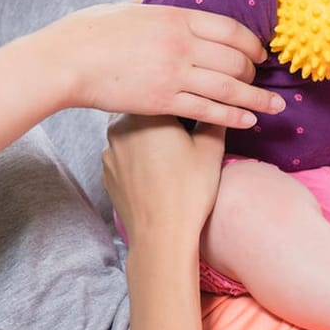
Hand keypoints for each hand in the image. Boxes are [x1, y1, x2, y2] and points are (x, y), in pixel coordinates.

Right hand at [56, 2, 283, 126]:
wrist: (66, 60)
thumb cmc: (88, 32)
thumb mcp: (125, 9)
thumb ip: (146, 5)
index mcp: (175, 17)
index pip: (230, 29)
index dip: (251, 43)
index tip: (260, 53)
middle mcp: (182, 44)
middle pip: (234, 58)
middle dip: (254, 72)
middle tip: (263, 80)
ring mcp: (174, 73)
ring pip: (229, 87)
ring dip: (256, 98)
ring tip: (275, 107)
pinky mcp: (162, 101)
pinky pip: (208, 110)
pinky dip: (233, 116)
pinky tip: (248, 121)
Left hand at [102, 114, 225, 254]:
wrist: (161, 234)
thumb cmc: (189, 189)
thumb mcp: (210, 148)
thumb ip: (215, 118)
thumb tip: (223, 105)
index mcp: (147, 112)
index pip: (163, 94)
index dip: (180, 102)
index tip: (191, 114)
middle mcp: (119, 126)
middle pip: (145, 112)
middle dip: (163, 120)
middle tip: (184, 137)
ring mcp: (109, 151)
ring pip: (132, 134)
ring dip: (148, 139)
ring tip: (171, 160)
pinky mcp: (106, 172)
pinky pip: (124, 156)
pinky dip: (138, 160)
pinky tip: (156, 174)